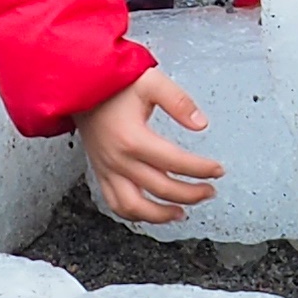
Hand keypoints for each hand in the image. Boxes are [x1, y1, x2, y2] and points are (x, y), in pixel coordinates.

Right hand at [81, 66, 224, 228]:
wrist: (79, 83)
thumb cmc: (113, 83)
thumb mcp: (151, 82)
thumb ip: (178, 102)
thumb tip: (200, 124)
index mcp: (133, 138)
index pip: (176, 162)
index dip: (201, 169)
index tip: (217, 170)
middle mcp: (118, 159)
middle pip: (161, 189)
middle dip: (191, 194)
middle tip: (209, 190)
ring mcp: (107, 169)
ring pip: (135, 207)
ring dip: (161, 215)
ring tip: (182, 212)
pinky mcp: (100, 172)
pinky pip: (115, 204)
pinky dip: (134, 214)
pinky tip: (151, 212)